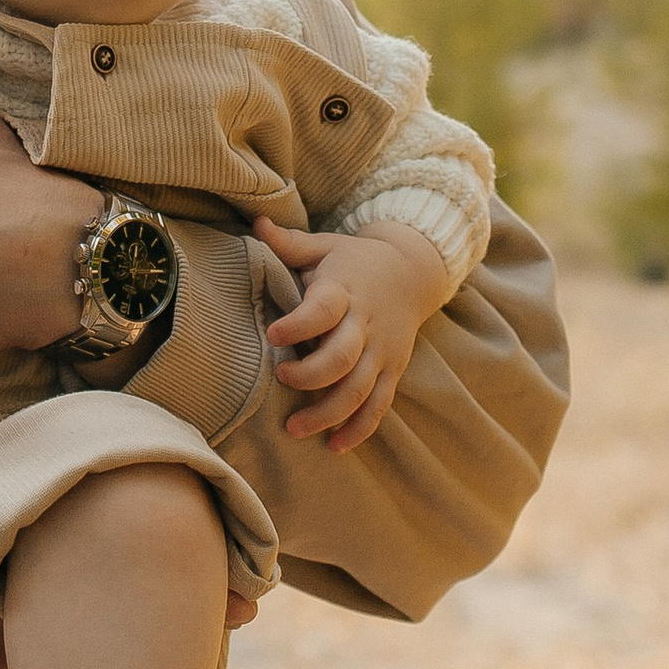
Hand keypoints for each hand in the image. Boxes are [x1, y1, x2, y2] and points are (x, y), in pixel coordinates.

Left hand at [255, 217, 447, 453]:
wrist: (412, 272)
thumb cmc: (354, 261)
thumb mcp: (325, 246)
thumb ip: (289, 243)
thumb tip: (256, 222)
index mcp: (344, 291)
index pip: (323, 310)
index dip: (299, 324)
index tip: (273, 334)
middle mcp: (365, 324)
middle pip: (342, 359)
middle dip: (310, 376)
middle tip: (281, 379)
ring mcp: (382, 351)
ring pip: (359, 390)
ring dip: (328, 414)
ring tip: (294, 429)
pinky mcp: (392, 370)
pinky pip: (379, 405)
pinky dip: (359, 429)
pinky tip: (334, 446)